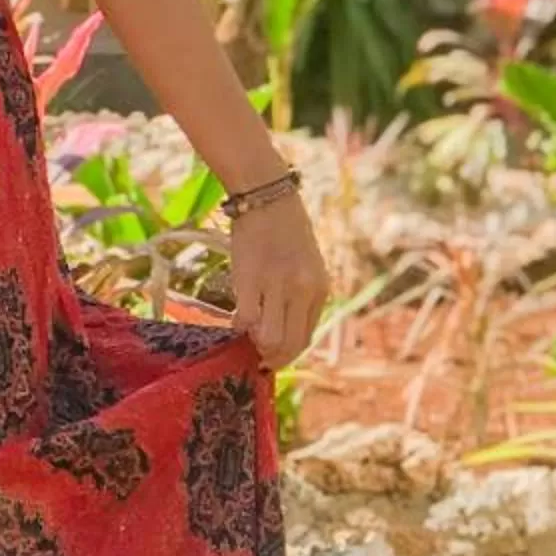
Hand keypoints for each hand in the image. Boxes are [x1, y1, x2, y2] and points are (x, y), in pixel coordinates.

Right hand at [228, 192, 328, 371]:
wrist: (267, 197)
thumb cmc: (284, 231)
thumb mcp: (306, 265)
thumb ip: (301, 296)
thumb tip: (282, 332)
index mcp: (319, 289)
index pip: (305, 339)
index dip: (287, 355)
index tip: (272, 358)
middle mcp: (302, 290)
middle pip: (289, 344)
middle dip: (271, 356)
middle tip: (255, 353)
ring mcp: (277, 285)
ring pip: (269, 338)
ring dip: (255, 342)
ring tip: (247, 333)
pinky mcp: (251, 278)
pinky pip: (246, 319)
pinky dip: (238, 325)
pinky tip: (236, 317)